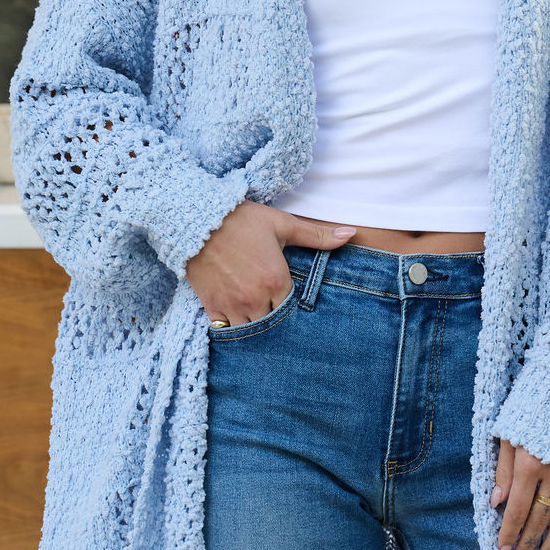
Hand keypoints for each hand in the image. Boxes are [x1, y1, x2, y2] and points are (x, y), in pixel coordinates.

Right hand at [186, 201, 356, 325]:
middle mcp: (256, 298)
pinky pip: (224, 330)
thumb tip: (352, 234)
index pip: (293, 310)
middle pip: (273, 323)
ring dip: (254, 324)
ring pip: (250, 330)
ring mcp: (232, 305)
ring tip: (255, 314)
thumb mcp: (282, 224)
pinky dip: (231, 326)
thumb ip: (317, 236)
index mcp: (276, 281)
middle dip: (274, 318)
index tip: (289, 301)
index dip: (292, 307)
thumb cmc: (242, 220)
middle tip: (273, 310)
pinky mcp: (212, 306)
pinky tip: (235, 316)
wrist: (198, 219)